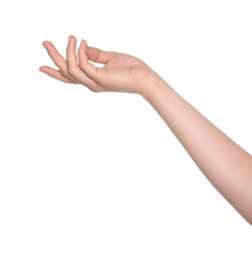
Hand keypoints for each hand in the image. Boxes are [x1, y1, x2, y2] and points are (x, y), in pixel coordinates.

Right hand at [39, 35, 155, 94]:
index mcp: (92, 79)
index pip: (71, 77)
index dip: (56, 72)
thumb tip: (82, 46)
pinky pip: (83, 64)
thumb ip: (95, 54)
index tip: (42, 66)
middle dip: (54, 58)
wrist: (144, 77)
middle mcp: (91, 83)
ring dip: (66, 52)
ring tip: (70, 37)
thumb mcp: (109, 58)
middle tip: (45, 43)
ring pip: (71, 69)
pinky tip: (82, 42)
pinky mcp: (100, 79)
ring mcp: (94, 83)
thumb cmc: (130, 69)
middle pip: (66, 73)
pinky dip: (80, 52)